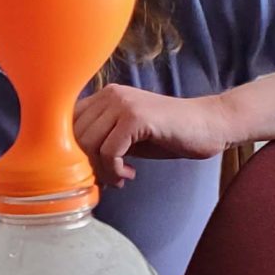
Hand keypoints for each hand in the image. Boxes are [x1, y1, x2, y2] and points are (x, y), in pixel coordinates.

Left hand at [71, 85, 232, 188]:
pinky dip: (115, 170)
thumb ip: (101, 141)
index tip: (93, 171)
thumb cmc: (169, 134)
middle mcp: (110, 94)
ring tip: (120, 178)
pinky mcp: (136, 118)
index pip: (66, 124)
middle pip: (74, 137)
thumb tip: (72, 165)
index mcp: (105, 96)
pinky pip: (109, 151)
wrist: (208, 125)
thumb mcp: (128, 136)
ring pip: (88, 145)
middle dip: (87, 165)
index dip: (73, 153)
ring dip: (102, 171)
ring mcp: (123, 103)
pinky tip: (130, 173)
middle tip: (108, 180)